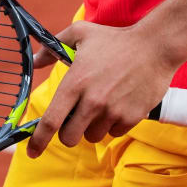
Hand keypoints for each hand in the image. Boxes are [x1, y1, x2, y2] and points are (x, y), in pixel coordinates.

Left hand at [22, 21, 177, 156]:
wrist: (155, 47)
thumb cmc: (115, 39)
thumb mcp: (80, 34)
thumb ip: (53, 48)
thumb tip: (35, 61)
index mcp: (75, 83)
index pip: (51, 121)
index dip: (38, 141)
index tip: (31, 152)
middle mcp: (92, 102)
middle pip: (69, 138)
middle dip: (68, 132)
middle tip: (75, 116)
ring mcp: (112, 112)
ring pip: (92, 136)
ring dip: (91, 126)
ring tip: (101, 103)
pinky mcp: (131, 118)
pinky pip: (113, 133)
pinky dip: (112, 124)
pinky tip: (118, 103)